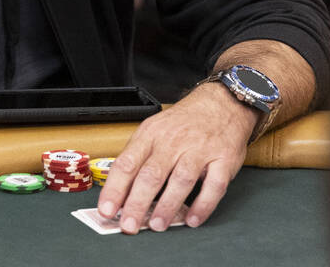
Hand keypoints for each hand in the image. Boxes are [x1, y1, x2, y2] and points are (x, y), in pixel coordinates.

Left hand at [97, 83, 256, 233]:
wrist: (221, 104)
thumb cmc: (182, 124)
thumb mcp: (154, 131)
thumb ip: (139, 158)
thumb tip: (119, 194)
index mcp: (150, 135)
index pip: (127, 163)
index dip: (115, 189)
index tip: (106, 210)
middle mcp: (173, 141)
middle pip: (151, 174)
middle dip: (137, 203)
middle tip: (129, 226)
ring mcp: (200, 150)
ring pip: (181, 180)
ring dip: (168, 206)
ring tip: (157, 225)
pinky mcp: (223, 160)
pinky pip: (214, 186)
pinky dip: (203, 205)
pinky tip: (192, 219)